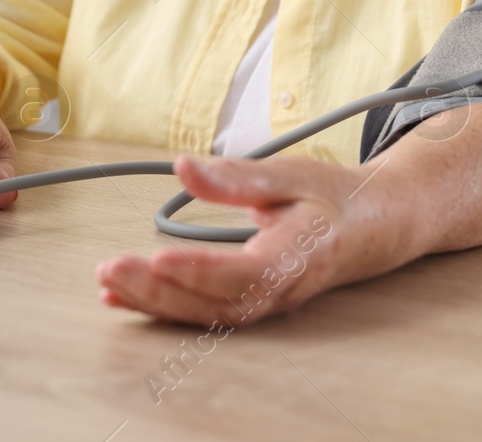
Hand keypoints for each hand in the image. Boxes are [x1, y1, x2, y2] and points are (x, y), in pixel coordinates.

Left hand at [94, 154, 417, 325]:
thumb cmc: (332, 197)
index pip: (244, 273)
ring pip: (205, 315)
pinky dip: (162, 306)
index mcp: (298, 254)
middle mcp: (281, 289)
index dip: (199, 270)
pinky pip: (203, 313)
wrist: (372, 226)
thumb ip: (235, 176)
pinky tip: (122, 296)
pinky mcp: (250, 302)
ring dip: (154, 303)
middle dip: (160, 292)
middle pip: (216, 304)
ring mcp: (266, 302)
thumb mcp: (289, 173)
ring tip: (109, 283)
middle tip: (112, 270)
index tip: (157, 258)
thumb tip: (183, 166)